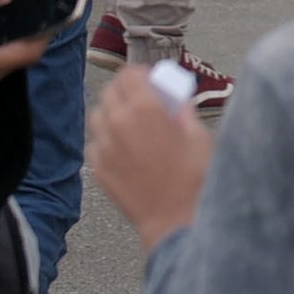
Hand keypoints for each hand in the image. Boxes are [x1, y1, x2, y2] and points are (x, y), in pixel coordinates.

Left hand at [90, 62, 219, 252]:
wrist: (175, 219)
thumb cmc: (194, 178)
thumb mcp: (199, 136)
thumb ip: (184, 112)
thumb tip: (178, 102)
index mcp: (145, 108)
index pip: (129, 74)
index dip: (140, 74)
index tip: (150, 80)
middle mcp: (119, 123)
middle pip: (110, 92)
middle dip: (125, 90)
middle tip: (140, 98)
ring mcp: (105, 148)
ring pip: (97, 116)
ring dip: (111, 113)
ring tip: (129, 122)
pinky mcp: (98, 170)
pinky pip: (94, 144)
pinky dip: (105, 140)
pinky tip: (122, 148)